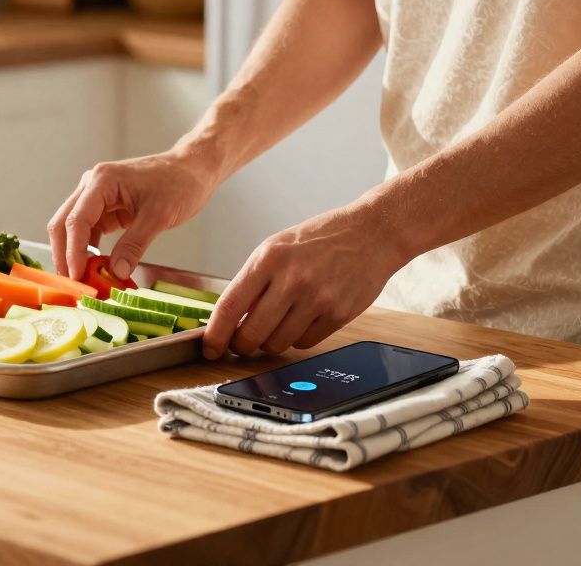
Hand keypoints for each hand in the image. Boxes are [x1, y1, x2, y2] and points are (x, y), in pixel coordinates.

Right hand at [49, 151, 212, 280]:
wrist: (193, 170)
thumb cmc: (179, 183)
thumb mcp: (158, 216)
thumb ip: (134, 245)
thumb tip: (115, 274)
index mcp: (102, 181)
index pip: (76, 220)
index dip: (73, 252)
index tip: (78, 277)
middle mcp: (92, 186)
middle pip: (63, 223)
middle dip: (64, 255)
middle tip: (73, 284)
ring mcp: (96, 197)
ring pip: (72, 229)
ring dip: (75, 255)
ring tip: (84, 281)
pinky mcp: (105, 208)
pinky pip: (89, 232)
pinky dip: (90, 252)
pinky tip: (96, 270)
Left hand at [201, 203, 410, 359]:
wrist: (371, 233)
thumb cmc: (319, 240)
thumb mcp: (277, 248)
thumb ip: (253, 281)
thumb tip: (229, 320)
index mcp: (269, 258)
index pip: (231, 305)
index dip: (215, 334)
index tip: (209, 348)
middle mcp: (292, 279)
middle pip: (252, 334)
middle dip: (242, 345)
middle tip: (242, 343)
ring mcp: (317, 298)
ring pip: (277, 344)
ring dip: (271, 342)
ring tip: (278, 323)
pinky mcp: (339, 314)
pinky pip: (305, 343)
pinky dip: (297, 338)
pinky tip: (303, 318)